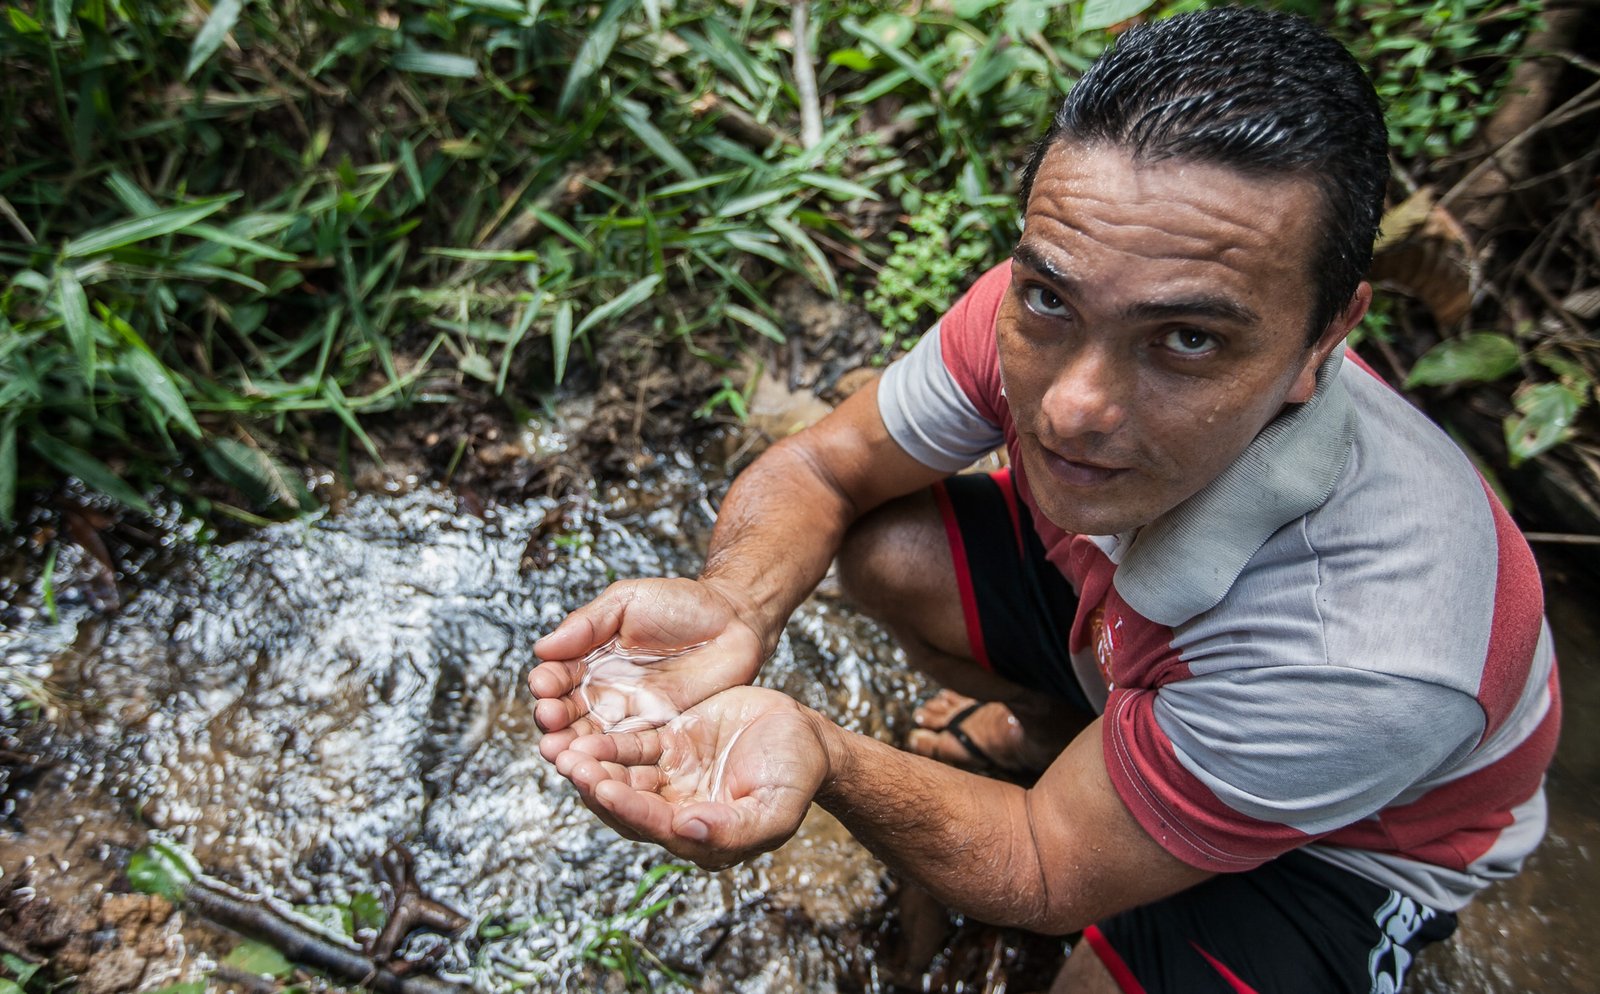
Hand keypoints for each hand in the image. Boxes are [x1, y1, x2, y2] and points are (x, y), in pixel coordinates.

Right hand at [528, 577, 766, 760]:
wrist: (733, 621)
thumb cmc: (681, 602)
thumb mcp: (628, 600)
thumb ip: (588, 624)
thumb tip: (542, 648)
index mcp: (591, 655)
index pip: (559, 674)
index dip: (548, 682)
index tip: (543, 686)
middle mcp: (603, 687)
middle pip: (568, 709)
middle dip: (553, 717)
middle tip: (548, 720)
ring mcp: (628, 711)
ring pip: (590, 734)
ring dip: (571, 744)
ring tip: (558, 750)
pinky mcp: (655, 729)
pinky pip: (625, 747)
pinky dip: (606, 757)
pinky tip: (592, 761)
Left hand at [551, 687, 829, 869]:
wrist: (806, 736)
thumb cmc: (797, 776)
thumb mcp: (777, 808)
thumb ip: (736, 829)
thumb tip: (688, 831)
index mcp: (701, 836)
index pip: (655, 826)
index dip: (629, 809)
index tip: (604, 788)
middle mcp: (678, 811)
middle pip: (626, 807)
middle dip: (597, 788)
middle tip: (571, 767)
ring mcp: (671, 778)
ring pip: (621, 778)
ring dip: (593, 768)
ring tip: (564, 752)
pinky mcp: (669, 746)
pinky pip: (630, 747)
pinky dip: (606, 744)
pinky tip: (584, 736)